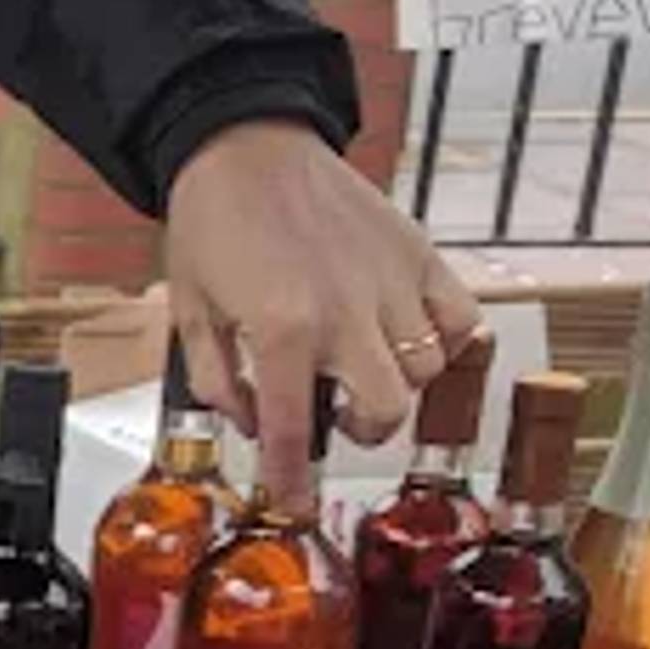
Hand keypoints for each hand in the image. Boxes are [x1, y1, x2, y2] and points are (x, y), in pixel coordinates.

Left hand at [165, 120, 483, 504]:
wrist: (245, 148)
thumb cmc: (213, 224)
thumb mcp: (189, 313)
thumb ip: (216, 381)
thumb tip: (249, 424)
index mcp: (280, 331)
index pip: (292, 430)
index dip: (293, 479)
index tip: (294, 501)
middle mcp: (345, 312)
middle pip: (385, 412)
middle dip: (360, 432)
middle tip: (335, 417)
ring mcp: (390, 282)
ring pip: (427, 370)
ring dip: (397, 385)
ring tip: (363, 367)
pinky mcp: (420, 254)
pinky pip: (460, 317)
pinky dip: (445, 339)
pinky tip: (409, 337)